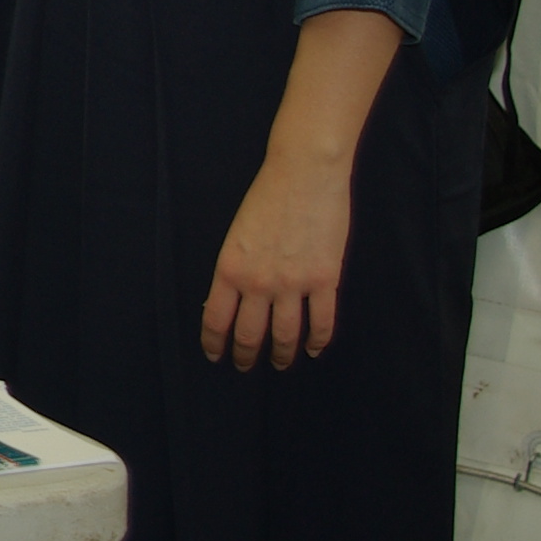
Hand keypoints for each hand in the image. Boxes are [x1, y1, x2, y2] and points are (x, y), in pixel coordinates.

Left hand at [203, 156, 349, 368]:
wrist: (304, 174)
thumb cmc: (266, 197)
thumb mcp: (237, 235)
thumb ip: (235, 269)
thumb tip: (232, 300)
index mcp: (229, 268)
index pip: (216, 320)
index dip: (215, 343)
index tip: (216, 356)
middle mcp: (258, 282)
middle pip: (249, 334)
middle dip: (246, 355)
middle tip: (245, 366)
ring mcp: (294, 284)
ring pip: (285, 335)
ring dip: (281, 354)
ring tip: (279, 363)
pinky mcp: (325, 280)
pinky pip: (322, 322)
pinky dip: (318, 340)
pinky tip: (314, 348)